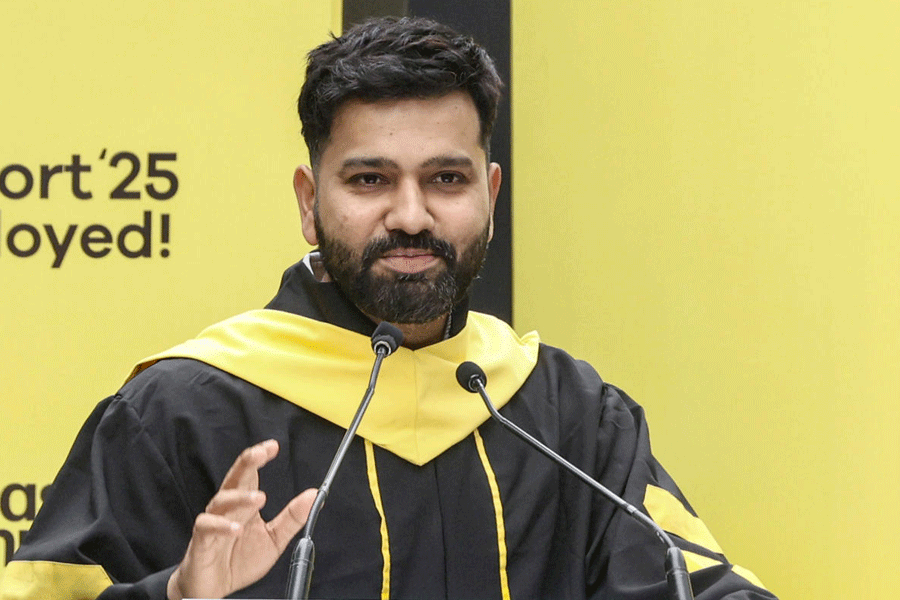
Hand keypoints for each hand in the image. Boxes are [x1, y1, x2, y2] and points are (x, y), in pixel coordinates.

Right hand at [167, 439, 315, 599]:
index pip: (251, 474)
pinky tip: (236, 528)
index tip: (273, 446)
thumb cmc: (239, 560)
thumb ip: (292, 518)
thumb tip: (313, 496)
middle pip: (235, 478)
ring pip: (222, 500)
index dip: (259, 458)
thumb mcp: (274, 539)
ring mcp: (213, 522)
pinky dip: (221, 526)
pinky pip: (207, 527)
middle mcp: (228, 508)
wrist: (214, 587)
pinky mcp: (201, 541)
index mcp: (244, 504)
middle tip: (260, 454)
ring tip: (259, 498)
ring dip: (241, 497)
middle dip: (247, 463)